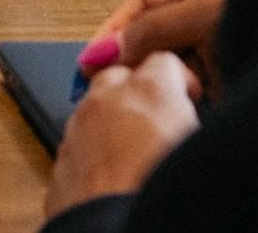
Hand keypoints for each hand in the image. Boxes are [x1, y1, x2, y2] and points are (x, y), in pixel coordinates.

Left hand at [44, 52, 200, 217]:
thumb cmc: (163, 197)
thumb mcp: (197, 145)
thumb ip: (192, 122)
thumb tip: (193, 122)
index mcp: (150, 91)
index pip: (164, 61)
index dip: (180, 80)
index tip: (190, 99)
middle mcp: (107, 102)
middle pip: (120, 76)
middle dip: (138, 92)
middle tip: (160, 123)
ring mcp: (76, 132)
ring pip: (93, 110)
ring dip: (112, 123)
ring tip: (136, 157)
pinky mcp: (59, 165)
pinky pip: (78, 146)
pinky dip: (93, 153)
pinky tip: (112, 179)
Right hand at [80, 0, 236, 101]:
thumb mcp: (209, 10)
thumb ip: (159, 26)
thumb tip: (112, 46)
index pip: (144, 5)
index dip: (115, 30)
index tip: (90, 58)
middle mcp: (207, 16)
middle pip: (155, 41)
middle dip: (131, 63)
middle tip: (106, 88)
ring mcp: (222, 50)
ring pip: (174, 72)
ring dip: (156, 88)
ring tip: (139, 102)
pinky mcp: (234, 83)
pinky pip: (197, 96)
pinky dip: (181, 105)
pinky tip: (169, 113)